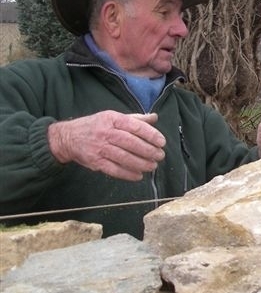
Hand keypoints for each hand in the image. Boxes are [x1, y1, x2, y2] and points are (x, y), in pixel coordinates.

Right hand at [48, 111, 165, 180]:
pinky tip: (138, 175)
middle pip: (131, 143)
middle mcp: (106, 133)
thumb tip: (155, 117)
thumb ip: (135, 119)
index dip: (151, 134)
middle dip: (148, 151)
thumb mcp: (113, 117)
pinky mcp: (95, 162)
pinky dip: (128, 174)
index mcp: (112, 119)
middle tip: (160, 156)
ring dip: (141, 163)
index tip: (162, 142)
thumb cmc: (96, 126)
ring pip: (124, 157)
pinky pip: (114, 170)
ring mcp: (99, 148)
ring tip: (152, 166)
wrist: (67, 138)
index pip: (135, 126)